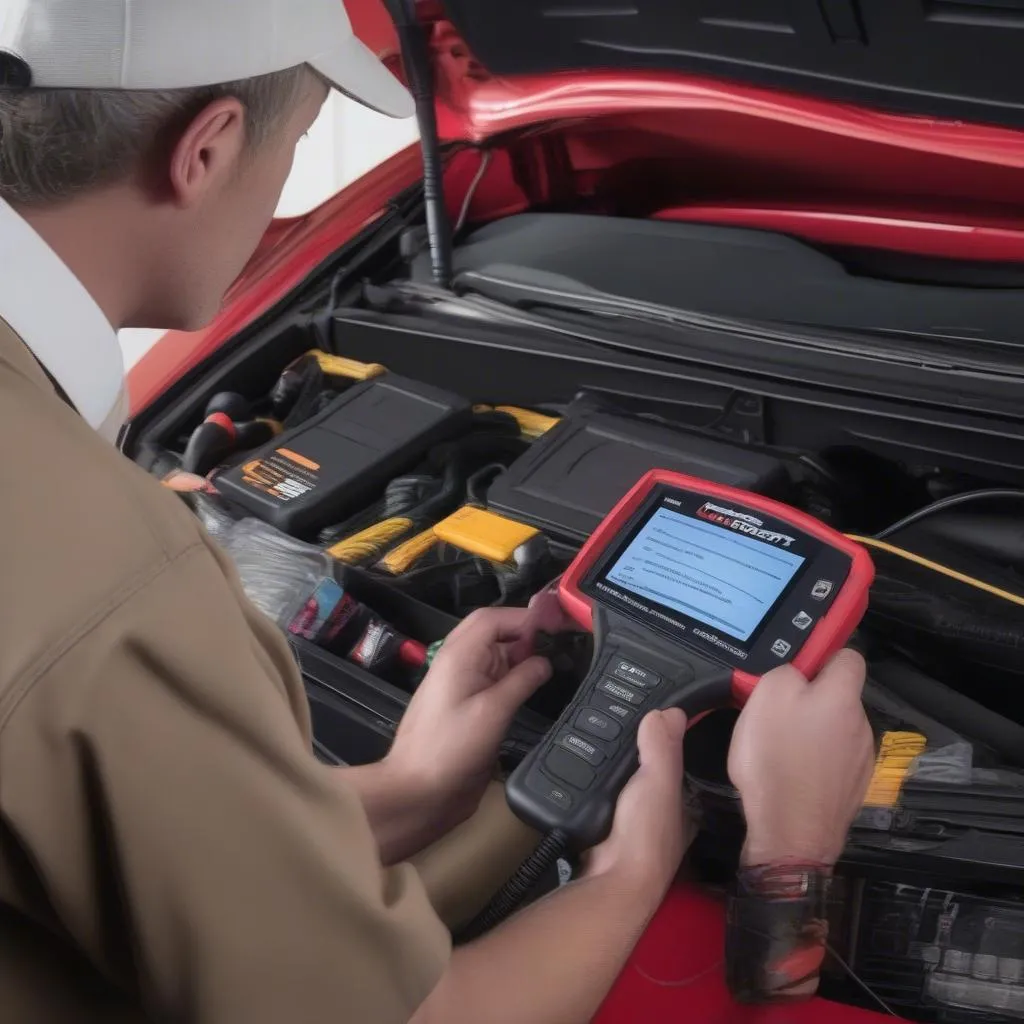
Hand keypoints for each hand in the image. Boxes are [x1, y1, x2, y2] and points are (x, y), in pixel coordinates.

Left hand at [387, 591, 574, 828]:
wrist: (418, 792)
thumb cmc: (450, 750)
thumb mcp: (493, 711)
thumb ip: (521, 681)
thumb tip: (545, 661)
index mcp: (459, 655)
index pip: (493, 618)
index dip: (524, 618)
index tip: (556, 627)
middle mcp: (458, 664)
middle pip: (493, 632)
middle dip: (524, 633)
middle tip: (556, 644)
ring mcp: (461, 685)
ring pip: (494, 656)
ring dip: (520, 655)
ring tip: (551, 662)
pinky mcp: (467, 706)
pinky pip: (492, 679)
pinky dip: (513, 676)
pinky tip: (532, 686)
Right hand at [584, 708, 690, 908]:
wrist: (612, 879)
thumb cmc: (646, 833)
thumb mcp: (659, 779)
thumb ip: (663, 747)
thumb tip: (669, 711)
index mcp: (685, 808)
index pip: (680, 769)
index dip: (669, 749)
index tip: (652, 725)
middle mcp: (663, 823)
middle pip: (650, 782)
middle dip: (637, 763)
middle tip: (617, 731)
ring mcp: (633, 834)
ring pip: (625, 795)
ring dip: (614, 779)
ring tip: (596, 747)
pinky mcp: (606, 840)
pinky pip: (602, 806)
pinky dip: (595, 794)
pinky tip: (583, 778)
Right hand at [728, 649, 874, 867]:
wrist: (790, 832)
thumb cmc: (777, 758)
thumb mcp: (766, 695)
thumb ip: (785, 672)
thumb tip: (796, 673)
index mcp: (843, 696)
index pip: (848, 655)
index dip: (821, 654)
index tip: (795, 668)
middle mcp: (861, 724)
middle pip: (837, 696)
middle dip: (809, 698)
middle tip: (774, 710)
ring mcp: (861, 760)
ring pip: (833, 729)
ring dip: (810, 731)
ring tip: (777, 747)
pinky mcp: (852, 789)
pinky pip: (831, 761)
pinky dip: (812, 762)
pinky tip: (788, 774)